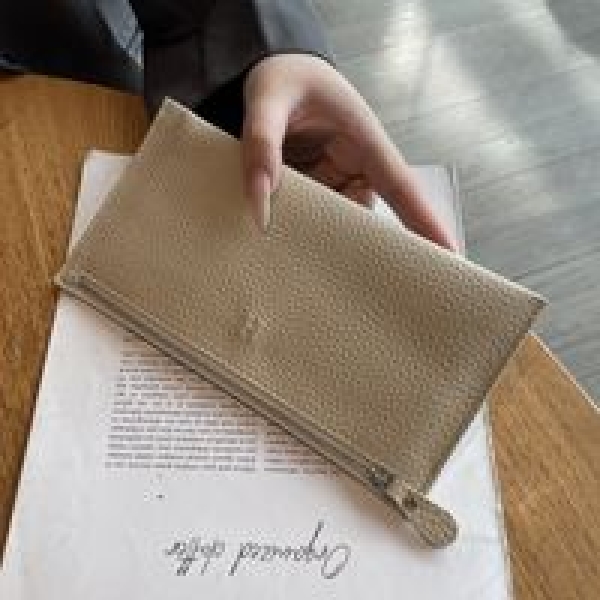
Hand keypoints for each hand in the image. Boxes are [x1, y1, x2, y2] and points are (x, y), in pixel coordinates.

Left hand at [242, 54, 457, 250]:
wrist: (269, 68)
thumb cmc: (284, 77)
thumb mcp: (268, 100)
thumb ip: (261, 145)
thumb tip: (261, 204)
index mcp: (363, 140)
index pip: (400, 186)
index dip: (425, 221)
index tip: (449, 253)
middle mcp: (354, 165)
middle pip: (362, 215)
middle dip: (352, 242)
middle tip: (333, 269)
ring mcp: (333, 180)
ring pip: (332, 220)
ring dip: (313, 233)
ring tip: (289, 243)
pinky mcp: (313, 188)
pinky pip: (308, 214)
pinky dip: (295, 224)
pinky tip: (275, 231)